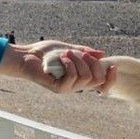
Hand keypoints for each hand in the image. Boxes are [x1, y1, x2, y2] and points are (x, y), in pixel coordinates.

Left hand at [0, 40, 116, 93]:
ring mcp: (68, 88)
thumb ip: (86, 53)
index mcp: (81, 78)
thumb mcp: (70, 49)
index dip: (111, 78)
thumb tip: (103, 54)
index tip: (112, 65)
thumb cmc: (46, 53)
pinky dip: (70, 64)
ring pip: (86, 77)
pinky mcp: (58, 89)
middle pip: (98, 79)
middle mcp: (76, 85)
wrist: (27, 56)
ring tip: (66, 53)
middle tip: (81, 52)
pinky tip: (62, 58)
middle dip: (93, 63)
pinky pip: (72, 78)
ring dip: (78, 61)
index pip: (103, 84)